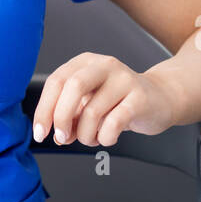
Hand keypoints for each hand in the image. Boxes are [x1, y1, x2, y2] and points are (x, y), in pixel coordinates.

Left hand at [32, 52, 176, 147]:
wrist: (160, 98)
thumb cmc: (119, 101)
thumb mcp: (90, 103)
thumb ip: (70, 115)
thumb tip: (56, 134)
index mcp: (85, 62)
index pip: (56, 81)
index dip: (44, 109)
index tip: (40, 133)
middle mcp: (103, 65)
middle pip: (72, 87)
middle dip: (61, 117)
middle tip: (62, 137)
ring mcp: (123, 79)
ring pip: (92, 111)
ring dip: (86, 134)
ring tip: (91, 138)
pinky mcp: (140, 97)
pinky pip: (114, 123)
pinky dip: (105, 138)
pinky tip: (108, 137)